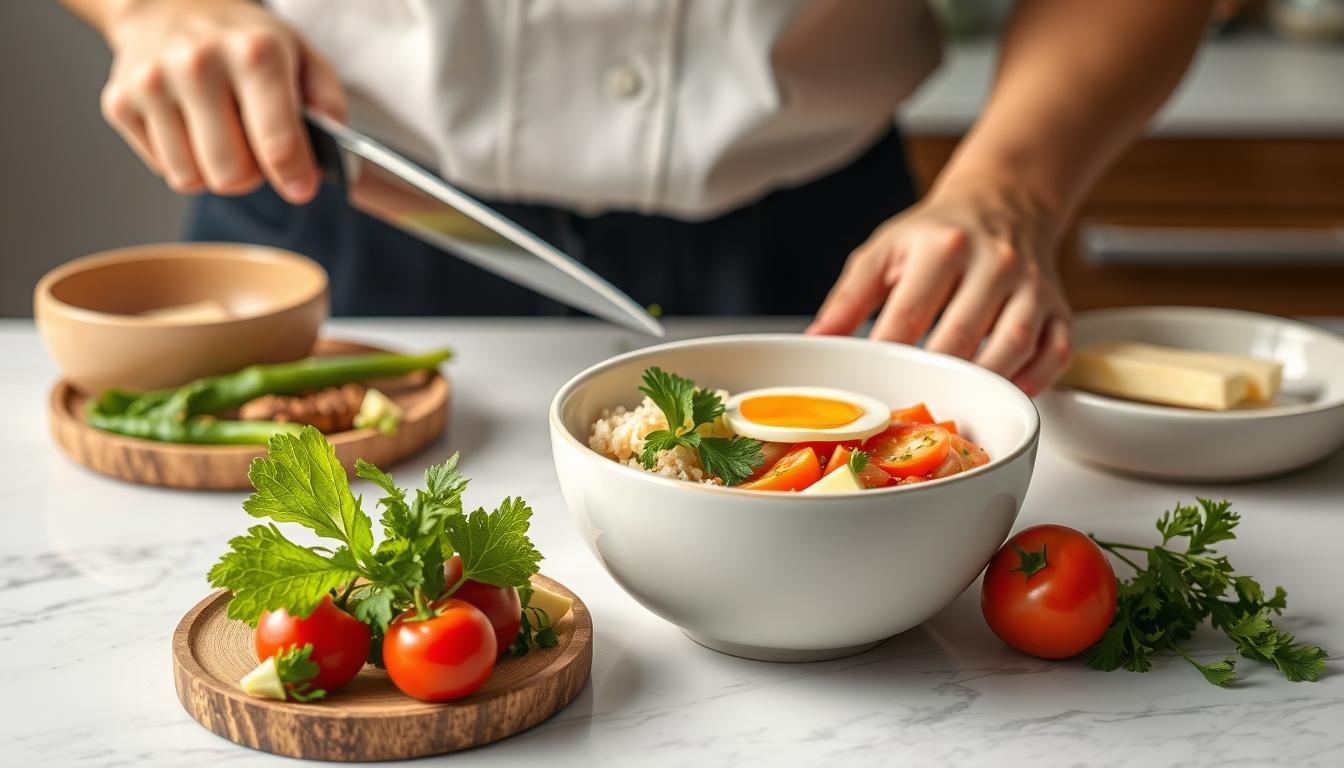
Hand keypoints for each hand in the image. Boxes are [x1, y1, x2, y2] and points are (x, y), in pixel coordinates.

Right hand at [97, 0, 345, 201]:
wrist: (166, 4)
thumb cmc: (241, 38)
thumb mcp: (298, 52)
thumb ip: (326, 100)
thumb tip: (327, 153)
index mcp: (253, 53)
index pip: (276, 143)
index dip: (293, 176)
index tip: (300, 188)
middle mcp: (198, 64)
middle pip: (232, 174)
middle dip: (252, 176)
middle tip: (256, 154)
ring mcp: (152, 83)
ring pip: (193, 178)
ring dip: (215, 171)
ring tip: (222, 137)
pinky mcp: (120, 102)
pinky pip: (164, 168)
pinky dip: (184, 160)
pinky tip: (190, 127)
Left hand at [807, 184, 1072, 394]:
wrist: (1002, 201)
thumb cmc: (937, 233)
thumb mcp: (884, 251)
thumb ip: (848, 298)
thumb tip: (816, 344)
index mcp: (943, 246)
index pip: (909, 312)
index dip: (886, 354)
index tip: (868, 385)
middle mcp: (994, 262)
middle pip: (961, 335)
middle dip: (931, 376)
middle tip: (905, 407)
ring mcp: (1032, 286)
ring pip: (1012, 347)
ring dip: (981, 384)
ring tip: (950, 405)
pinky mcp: (1060, 307)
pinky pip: (1054, 353)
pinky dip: (1033, 381)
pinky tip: (1003, 394)